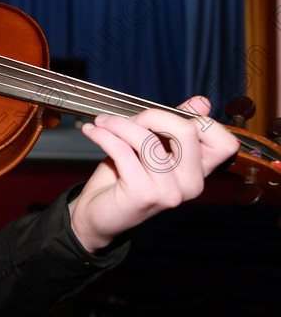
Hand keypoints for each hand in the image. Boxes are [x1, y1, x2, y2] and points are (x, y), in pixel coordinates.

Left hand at [68, 96, 238, 251]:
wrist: (97, 214)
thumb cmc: (123, 178)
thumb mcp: (151, 148)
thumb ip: (174, 127)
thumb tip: (202, 102)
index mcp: (198, 172)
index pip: (223, 142)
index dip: (198, 121)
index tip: (163, 116)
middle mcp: (191, 185)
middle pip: (187, 131)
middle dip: (152, 115)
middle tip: (128, 120)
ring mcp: (170, 192)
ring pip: (148, 139)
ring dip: (119, 125)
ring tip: (103, 124)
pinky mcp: (144, 194)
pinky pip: (123, 151)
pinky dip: (104, 136)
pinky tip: (93, 132)